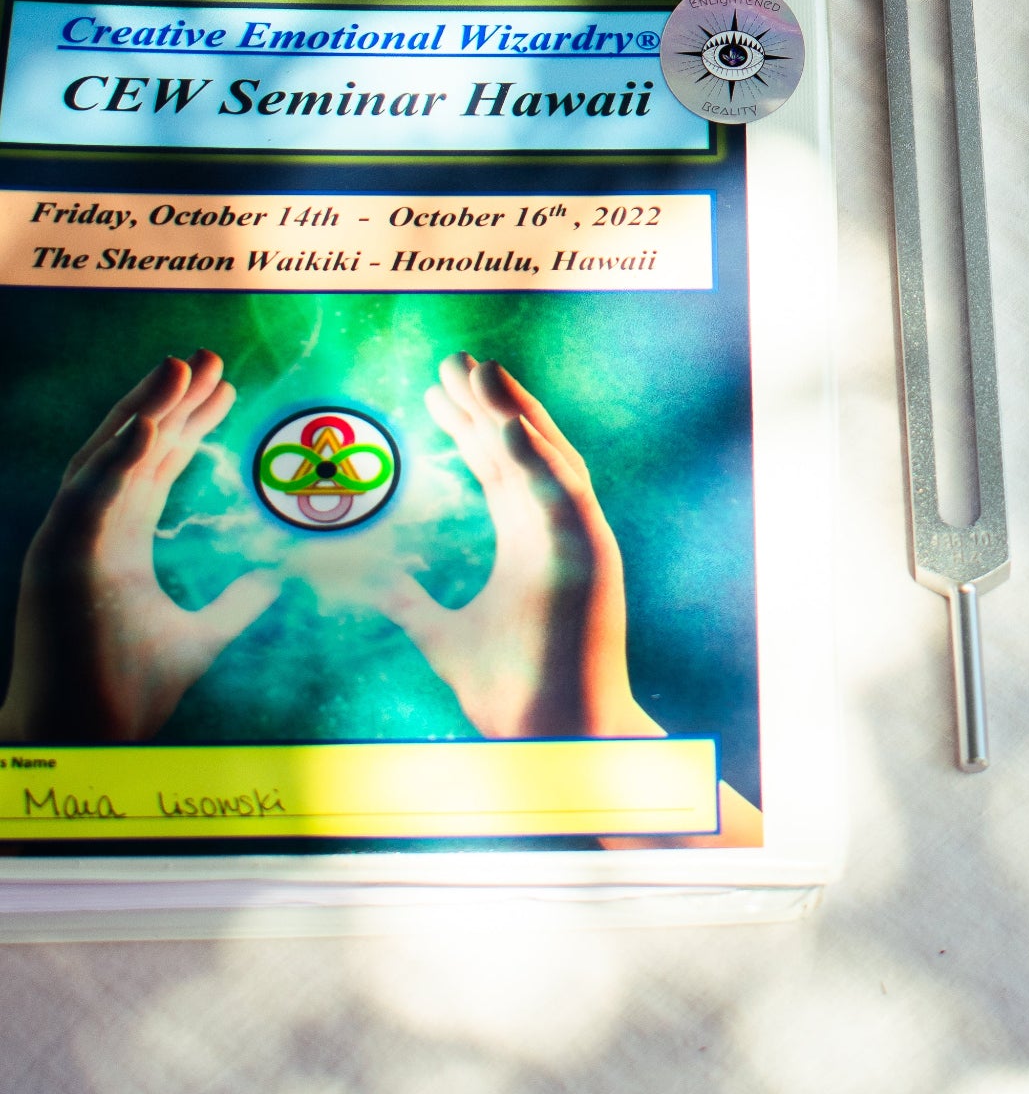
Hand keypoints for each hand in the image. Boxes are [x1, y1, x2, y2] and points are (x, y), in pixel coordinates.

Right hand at [0, 353, 280, 742]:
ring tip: (180, 366)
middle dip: (169, 401)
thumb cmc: (128, 690)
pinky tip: (145, 422)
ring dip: (142, 408)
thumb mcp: (203, 635)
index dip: (187, 423)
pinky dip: (115, 455)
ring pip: (107, 457)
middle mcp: (92, 533)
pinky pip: (87, 495)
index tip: (225, 388)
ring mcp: (69, 542)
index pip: (155, 466)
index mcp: (119, 544)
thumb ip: (237, 603)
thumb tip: (277, 576)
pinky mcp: (57, 560)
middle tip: (209, 359)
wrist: (84, 740)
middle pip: (133, 449)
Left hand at [381, 355, 660, 739]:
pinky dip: (539, 454)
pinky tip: (509, 423)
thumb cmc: (509, 692)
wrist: (552, 738)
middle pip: (519, 449)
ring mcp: (577, 538)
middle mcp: (554, 530)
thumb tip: (364, 580)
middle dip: (487, 404)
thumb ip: (408, 601)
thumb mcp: (439, 634)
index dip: (469, 426)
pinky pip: (565, 492)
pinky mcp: (592, 554)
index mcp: (527, 543)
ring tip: (482, 370)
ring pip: (546, 457)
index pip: (497, 468)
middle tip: (453, 362)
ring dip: (515, 411)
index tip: (436, 391)